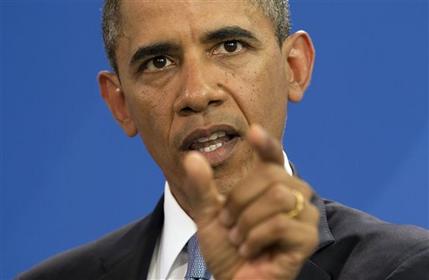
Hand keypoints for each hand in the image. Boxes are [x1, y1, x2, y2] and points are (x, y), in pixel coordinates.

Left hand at [183, 124, 319, 278]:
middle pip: (272, 177)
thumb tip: (192, 157)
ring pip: (278, 198)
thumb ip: (202, 187)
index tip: (253, 131)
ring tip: (239, 239)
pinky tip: (249, 249)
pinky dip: (256, 237)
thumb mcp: (209, 215)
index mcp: (271, 186)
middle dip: (240, 200)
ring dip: (247, 221)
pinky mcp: (308, 238)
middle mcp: (294, 196)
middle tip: (229, 224)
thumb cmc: (227, 249)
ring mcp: (304, 216)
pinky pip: (281, 224)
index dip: (266, 143)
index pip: (273, 157)